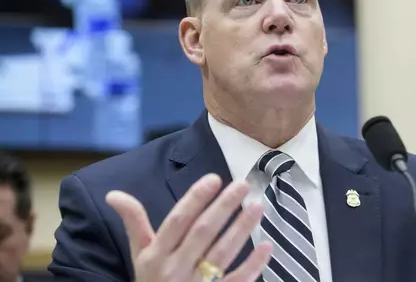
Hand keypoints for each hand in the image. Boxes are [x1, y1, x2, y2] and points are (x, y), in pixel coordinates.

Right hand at [106, 174, 271, 281]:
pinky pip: (236, 281)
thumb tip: (113, 195)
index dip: (195, 199)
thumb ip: (134, 223)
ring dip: (241, 229)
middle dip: (223, 207)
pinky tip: (267, 246)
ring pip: (222, 254)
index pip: (177, 222)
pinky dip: (253, 265)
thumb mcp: (139, 255)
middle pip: (202, 233)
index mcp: (155, 256)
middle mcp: (174, 270)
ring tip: (258, 205)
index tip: (214, 179)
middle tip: (243, 184)